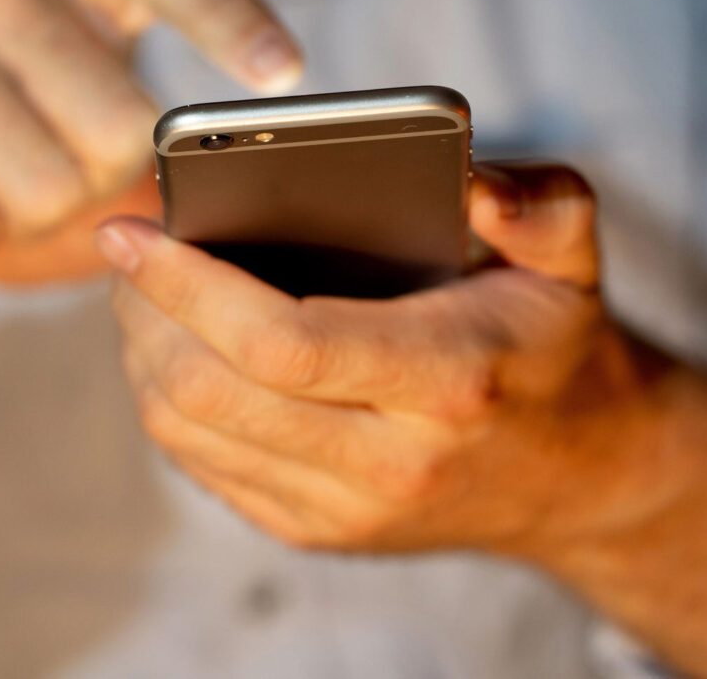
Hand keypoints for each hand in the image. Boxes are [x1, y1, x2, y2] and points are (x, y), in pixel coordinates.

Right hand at [0, 0, 302, 366]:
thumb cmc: (21, 183)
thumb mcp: (110, 169)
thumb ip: (174, 163)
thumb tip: (251, 191)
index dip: (227, 15)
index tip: (287, 75)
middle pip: (120, 119)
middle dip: (108, 190)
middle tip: (69, 189)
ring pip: (43, 182)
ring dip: (33, 222)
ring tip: (2, 199)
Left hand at [100, 163, 662, 554]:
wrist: (580, 474)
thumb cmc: (559, 341)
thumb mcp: (574, 255)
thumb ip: (537, 203)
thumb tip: (467, 175)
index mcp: (450, 379)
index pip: (284, 343)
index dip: (189, 286)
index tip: (129, 231)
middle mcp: (393, 462)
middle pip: (212, 393)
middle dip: (144, 313)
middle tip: (125, 248)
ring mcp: (349, 511)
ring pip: (190, 436)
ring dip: (143, 354)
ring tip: (141, 289)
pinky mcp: (318, 531)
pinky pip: (204, 467)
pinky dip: (168, 402)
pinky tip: (177, 346)